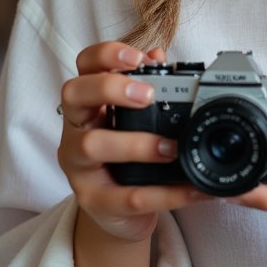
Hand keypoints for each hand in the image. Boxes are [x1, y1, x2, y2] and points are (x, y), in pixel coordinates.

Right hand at [57, 41, 210, 242]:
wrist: (118, 211)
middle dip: (109, 87)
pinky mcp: (94, 201)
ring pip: (91, 145)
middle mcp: (76, 128)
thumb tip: (159, 56)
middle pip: (73, 94)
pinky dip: (164, 193)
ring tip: (171, 147)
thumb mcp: (136, 120)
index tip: (137, 57)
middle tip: (148, 95)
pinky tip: (192, 188)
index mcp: (90, 102)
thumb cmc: (126, 155)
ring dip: (136, 143)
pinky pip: (127, 196)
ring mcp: (78, 165)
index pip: (84, 65)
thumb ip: (148, 86)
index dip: (105, 55)